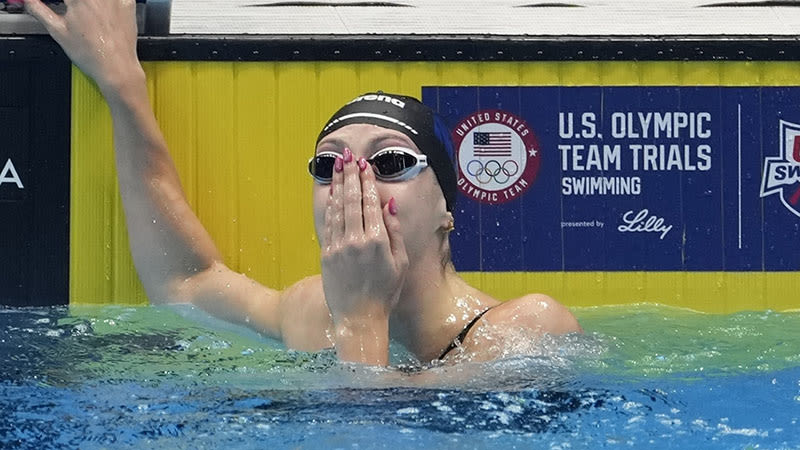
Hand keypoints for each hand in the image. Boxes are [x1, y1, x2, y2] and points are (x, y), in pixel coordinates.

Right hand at [26, 0, 140, 91]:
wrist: (117, 68)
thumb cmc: (90, 54)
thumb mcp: (58, 31)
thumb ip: (39, 10)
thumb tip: (28, 0)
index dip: (62, 1)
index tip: (64, 5)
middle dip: (76, 3)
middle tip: (73, 9)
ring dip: (93, 2)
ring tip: (90, 12)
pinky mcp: (128, 3)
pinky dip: (111, 1)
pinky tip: (105, 10)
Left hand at [320, 148, 408, 362]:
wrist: (359, 318)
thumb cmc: (385, 292)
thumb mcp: (400, 263)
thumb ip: (395, 231)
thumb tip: (389, 204)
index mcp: (377, 241)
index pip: (370, 203)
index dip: (367, 181)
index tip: (365, 165)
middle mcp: (356, 240)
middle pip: (352, 200)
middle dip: (350, 175)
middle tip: (348, 156)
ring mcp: (339, 246)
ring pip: (338, 208)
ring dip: (338, 185)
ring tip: (338, 166)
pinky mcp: (326, 254)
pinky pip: (328, 223)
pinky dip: (331, 205)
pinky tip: (333, 193)